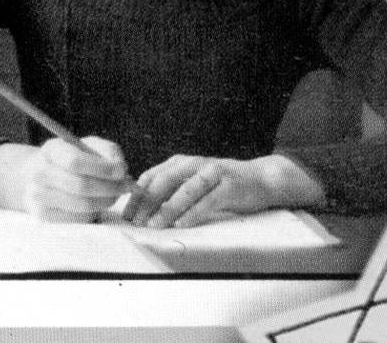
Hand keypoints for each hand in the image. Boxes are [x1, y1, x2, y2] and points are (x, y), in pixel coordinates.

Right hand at [18, 136, 129, 222]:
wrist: (43, 175)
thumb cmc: (74, 157)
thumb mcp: (89, 145)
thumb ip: (108, 152)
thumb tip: (120, 170)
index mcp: (51, 150)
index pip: (75, 162)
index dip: (102, 168)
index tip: (122, 171)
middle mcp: (40, 173)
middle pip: (80, 186)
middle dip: (110, 188)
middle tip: (125, 186)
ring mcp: (39, 196)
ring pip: (82, 205)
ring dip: (106, 201)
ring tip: (115, 194)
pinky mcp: (45, 215)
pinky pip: (79, 218)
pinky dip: (95, 212)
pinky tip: (98, 202)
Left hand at [124, 154, 318, 228]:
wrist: (260, 179)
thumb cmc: (221, 185)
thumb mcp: (192, 183)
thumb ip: (171, 191)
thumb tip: (142, 211)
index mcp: (181, 162)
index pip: (151, 176)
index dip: (137, 195)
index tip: (126, 214)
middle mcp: (194, 163)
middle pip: (164, 180)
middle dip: (148, 202)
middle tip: (137, 221)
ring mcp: (212, 172)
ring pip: (185, 189)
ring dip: (167, 208)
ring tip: (155, 224)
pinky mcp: (228, 185)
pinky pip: (207, 200)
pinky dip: (193, 212)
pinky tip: (182, 224)